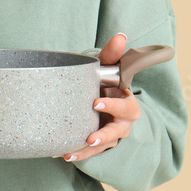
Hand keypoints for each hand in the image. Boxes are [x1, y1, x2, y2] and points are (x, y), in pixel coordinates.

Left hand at [57, 33, 140, 162]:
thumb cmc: (103, 81)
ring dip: (89, 149)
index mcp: (126, 102)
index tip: (96, 103)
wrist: (96, 96)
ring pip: (103, 145)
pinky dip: (78, 154)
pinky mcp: (98, 143)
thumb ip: (112, 54)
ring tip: (72, 151)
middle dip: (104, 134)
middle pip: (118, 131)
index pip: (126, 106)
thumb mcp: (107, 67)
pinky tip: (64, 154)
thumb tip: (120, 37)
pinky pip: (90, 152)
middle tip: (90, 136)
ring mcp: (110, 135)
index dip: (113, 105)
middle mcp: (121, 121)